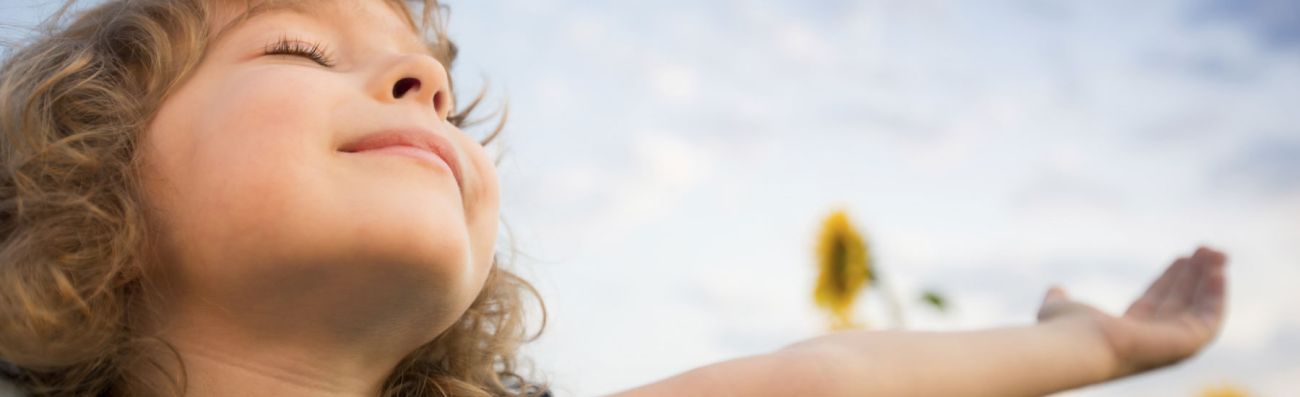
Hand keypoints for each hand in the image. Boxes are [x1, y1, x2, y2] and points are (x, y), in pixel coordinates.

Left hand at [1035, 246, 1227, 379]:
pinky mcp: (1188, 343)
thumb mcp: (1058, 308)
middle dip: (1194, 275)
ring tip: (1216, 251)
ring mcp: (1171, 344)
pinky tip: (1220, 270)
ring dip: (1210, 279)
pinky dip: (1218, 294)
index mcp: (1127, 332)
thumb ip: (1059, 299)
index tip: (1182, 257)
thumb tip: (1055, 288)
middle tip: (1205, 248)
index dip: (1170, 279)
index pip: (1156, 302)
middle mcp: (1152, 340)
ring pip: (1199, 307)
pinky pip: (1212, 317)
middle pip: (1181, 303)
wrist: (1079, 344)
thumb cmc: (1065, 328)